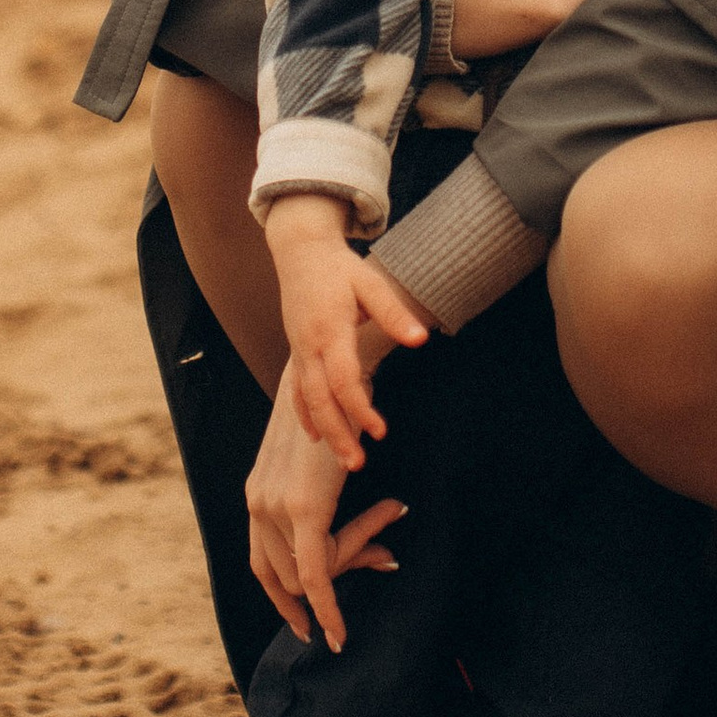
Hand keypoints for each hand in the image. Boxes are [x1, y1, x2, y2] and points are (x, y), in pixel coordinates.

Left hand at [246, 370, 405, 651]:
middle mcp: (257, 502)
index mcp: (257, 493)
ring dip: (350, 565)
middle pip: (288, 575)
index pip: (267, 565)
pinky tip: (339, 633)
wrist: (336, 369)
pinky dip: (327, 608)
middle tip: (381, 559)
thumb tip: (373, 550)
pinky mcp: (302, 508)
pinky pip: (315, 574)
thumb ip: (334, 509)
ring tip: (387, 541)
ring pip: (310, 572)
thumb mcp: (329, 466)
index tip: (310, 625)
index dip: (286, 600)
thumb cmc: (338, 412)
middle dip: (334, 579)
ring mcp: (275, 506)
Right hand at [263, 196, 426, 467]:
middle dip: (337, 434)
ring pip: (306, 401)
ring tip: (344, 461)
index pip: (342, 379)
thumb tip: (420, 340)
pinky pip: (296, 391)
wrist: (300, 251)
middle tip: (357, 465)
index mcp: (330, 330)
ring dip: (324, 432)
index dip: (359, 408)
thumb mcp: (370, 283)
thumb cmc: (340, 267)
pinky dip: (305, 416)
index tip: (379, 431)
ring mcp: (299, 350)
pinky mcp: (296, 351)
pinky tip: (316, 437)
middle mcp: (309, 346)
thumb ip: (394, 313)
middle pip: (319, 400)